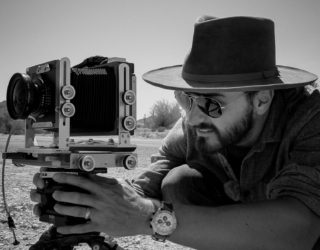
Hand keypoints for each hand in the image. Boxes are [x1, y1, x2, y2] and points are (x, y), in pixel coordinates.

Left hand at [30, 173, 155, 235]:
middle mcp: (100, 199)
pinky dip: (70, 229)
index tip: (59, 176)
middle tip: (55, 192)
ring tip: (56, 206)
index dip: (69, 177)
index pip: (83, 180)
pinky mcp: (101, 225)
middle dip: (63, 193)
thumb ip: (105, 180)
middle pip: (77, 195)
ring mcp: (99, 213)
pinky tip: (60, 229)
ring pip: (77, 210)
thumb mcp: (120, 184)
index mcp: (104, 188)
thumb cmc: (131, 198)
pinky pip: (82, 227)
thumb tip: (93, 176)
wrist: (142, 215)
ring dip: (64, 208)